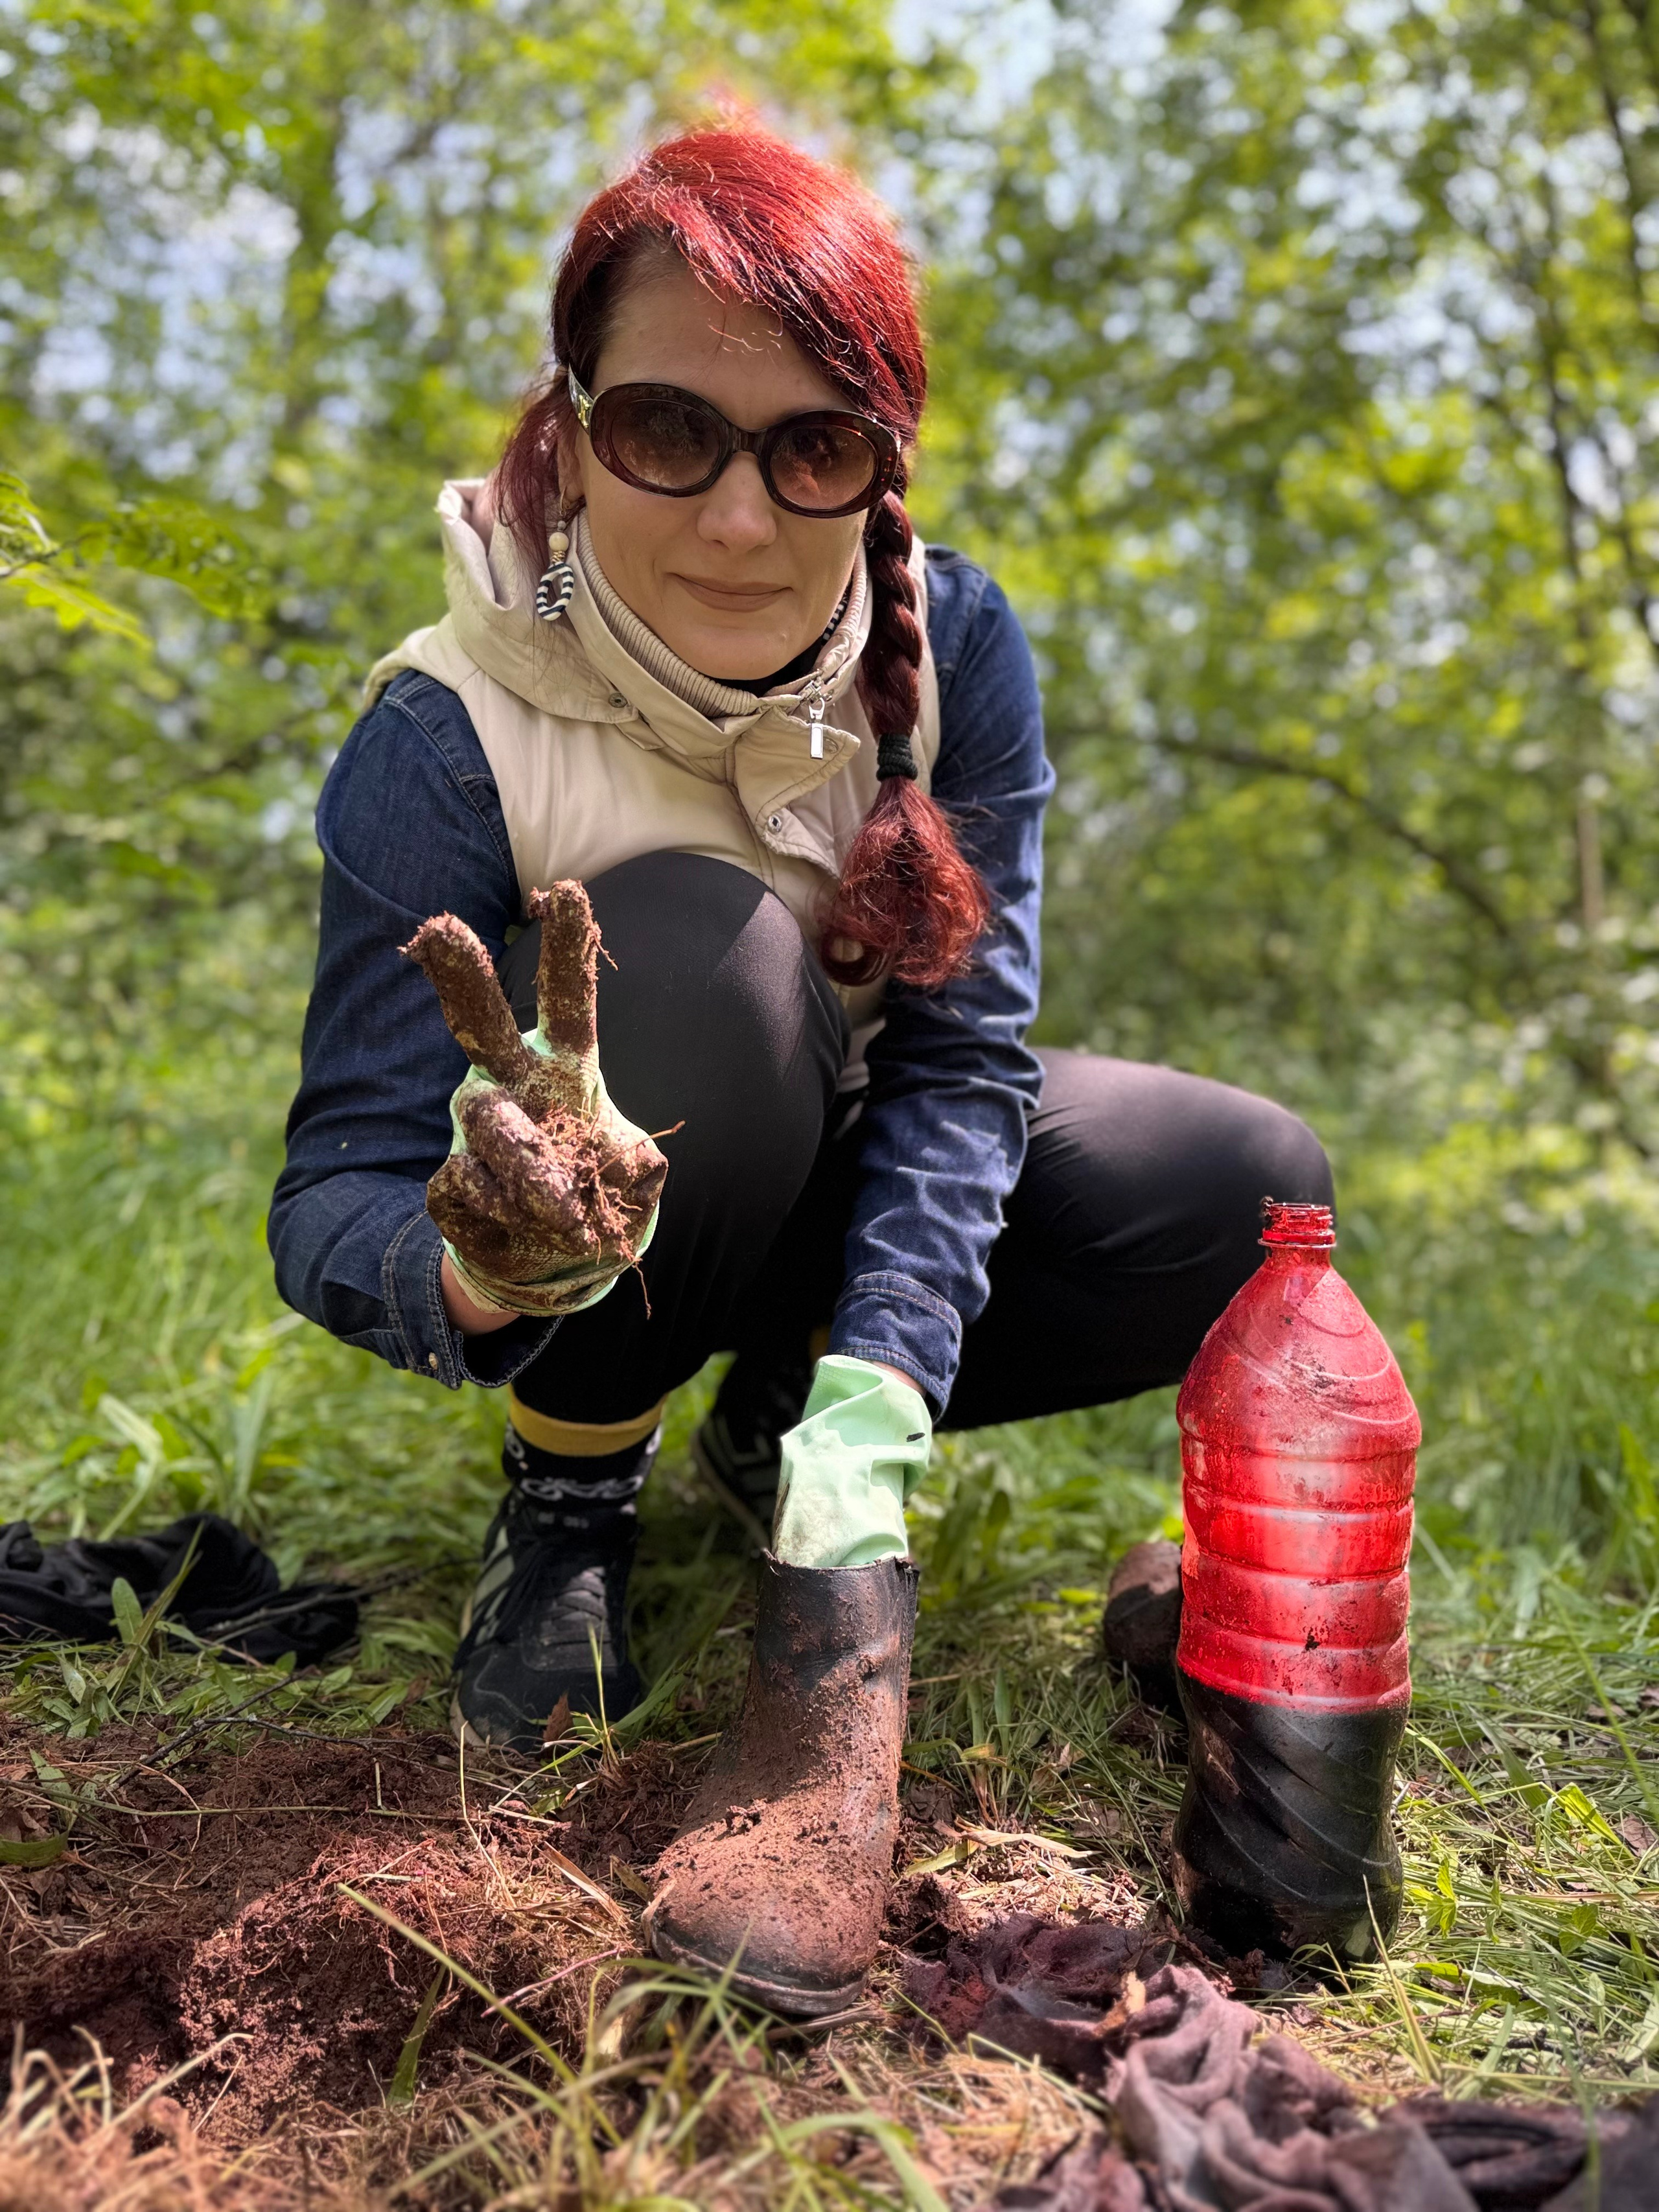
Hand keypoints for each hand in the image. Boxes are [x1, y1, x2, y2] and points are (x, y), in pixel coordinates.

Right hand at [403, 881, 668, 1319]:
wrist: (548, 1260)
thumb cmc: (598, 1192)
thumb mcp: (635, 1176)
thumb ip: (624, 1169)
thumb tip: (564, 1186)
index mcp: (564, 1068)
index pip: (568, 1000)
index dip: (568, 949)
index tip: (565, 893)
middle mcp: (509, 1082)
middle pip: (483, 1022)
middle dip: (460, 976)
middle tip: (438, 930)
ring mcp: (473, 1128)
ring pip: (491, 1128)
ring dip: (535, 1179)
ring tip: (567, 1214)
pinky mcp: (448, 1179)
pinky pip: (471, 1188)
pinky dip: (509, 1219)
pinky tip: (519, 1227)